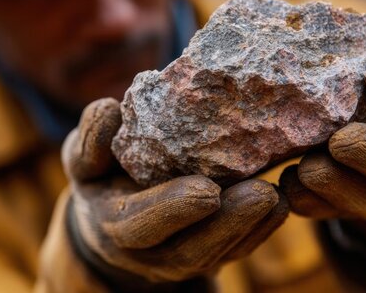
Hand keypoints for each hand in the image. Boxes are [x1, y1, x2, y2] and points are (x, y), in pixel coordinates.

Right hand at [62, 98, 288, 283]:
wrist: (113, 219)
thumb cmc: (101, 178)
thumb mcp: (83, 160)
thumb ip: (90, 142)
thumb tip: (109, 109)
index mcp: (117, 225)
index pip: (143, 223)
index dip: (173, 208)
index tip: (207, 189)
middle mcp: (152, 252)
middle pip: (193, 248)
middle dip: (229, 224)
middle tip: (263, 193)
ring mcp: (183, 257)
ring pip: (221, 252)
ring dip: (253, 227)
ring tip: (278, 196)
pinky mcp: (209, 253)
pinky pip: (236, 249)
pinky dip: (261, 230)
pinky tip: (282, 203)